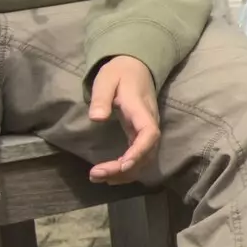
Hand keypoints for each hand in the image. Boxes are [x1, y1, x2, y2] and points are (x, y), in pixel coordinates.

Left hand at [88, 56, 159, 183]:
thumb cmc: (119, 73)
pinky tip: (109, 175)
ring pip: (144, 160)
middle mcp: (149, 125)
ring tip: (98, 178)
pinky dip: (126, 170)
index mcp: (142, 111)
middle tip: (96, 175)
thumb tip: (96, 118)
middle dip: (124, 169)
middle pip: (146, 153)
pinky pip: (139, 158)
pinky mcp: (140, 137)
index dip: (139, 151)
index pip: (149, 134)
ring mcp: (147, 132)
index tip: (123, 165)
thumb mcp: (106, 80)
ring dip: (124, 173)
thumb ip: (101, 99)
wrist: (135, 68)